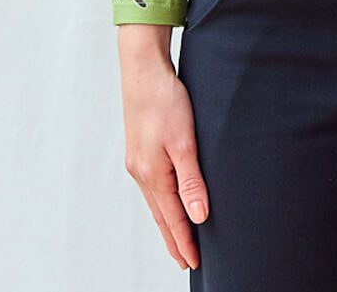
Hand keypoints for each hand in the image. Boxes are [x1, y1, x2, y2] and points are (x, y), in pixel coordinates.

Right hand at [118, 28, 209, 271]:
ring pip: (156, 202)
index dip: (185, 242)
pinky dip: (162, 202)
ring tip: (179, 239)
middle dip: (174, 240)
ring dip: (168, 222)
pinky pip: (153, 186)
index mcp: (153, 175)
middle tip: (186, 263)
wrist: (143, 71)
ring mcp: (138, 162)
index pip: (173, 218)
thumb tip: (198, 218)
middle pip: (161, 216)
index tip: (194, 264)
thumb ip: (191, 181)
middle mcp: (142, 173)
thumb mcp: (184, 141)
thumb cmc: (165, 101)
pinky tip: (168, 201)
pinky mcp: (140, 151)